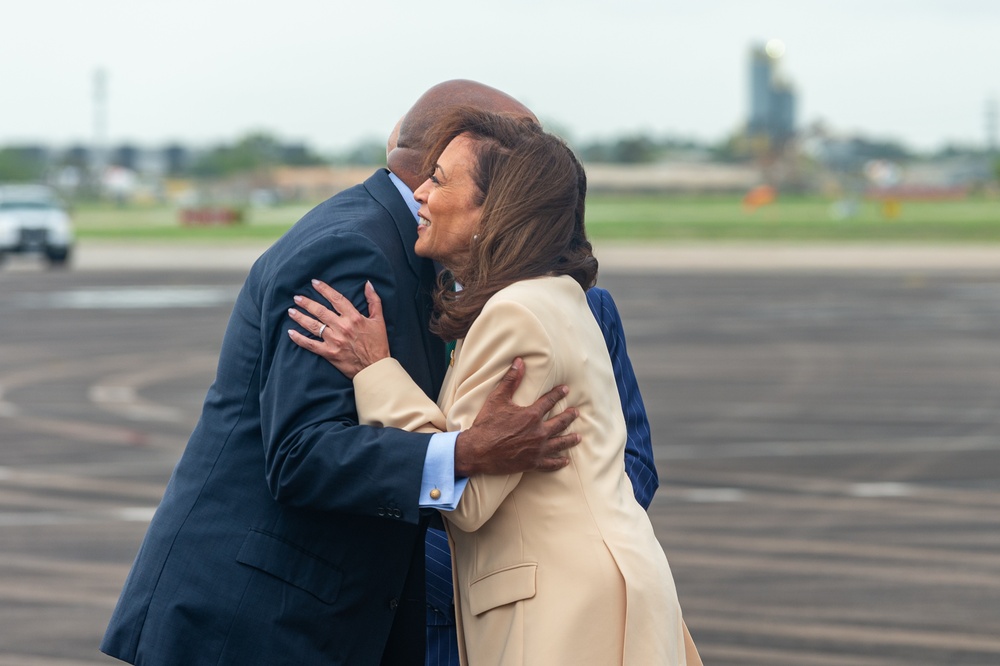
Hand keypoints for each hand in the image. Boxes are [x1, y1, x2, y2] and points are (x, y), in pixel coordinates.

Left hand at [287, 279, 389, 378]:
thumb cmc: (378, 343)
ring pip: (313, 326)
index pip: (336, 299)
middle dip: (306, 303)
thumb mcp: (379, 320)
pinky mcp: (329, 353)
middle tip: (296, 298)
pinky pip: (311, 345)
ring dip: (300, 317)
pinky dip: (299, 339)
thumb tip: (368, 284)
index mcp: (354, 317)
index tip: (314, 283)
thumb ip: (374, 301)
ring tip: (291, 311)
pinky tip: (290, 333)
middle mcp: (342, 327)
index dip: (324, 289)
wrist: (375, 368)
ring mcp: (334, 340)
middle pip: (320, 311)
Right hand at [454, 358, 580, 475]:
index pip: (549, 401)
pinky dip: (558, 462)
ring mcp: (537, 449)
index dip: (558, 394)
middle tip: (576, 413)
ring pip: (559, 443)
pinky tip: (565, 460)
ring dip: (570, 439)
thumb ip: (511, 380)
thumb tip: (519, 362)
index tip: (566, 390)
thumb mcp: (497, 399)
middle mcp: (539, 432)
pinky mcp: (533, 463)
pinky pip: (550, 463)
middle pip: (560, 423)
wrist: (478, 451)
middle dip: (569, 416)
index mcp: (531, 415)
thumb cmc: (487, 424)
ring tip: (578, 437)